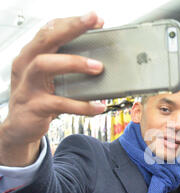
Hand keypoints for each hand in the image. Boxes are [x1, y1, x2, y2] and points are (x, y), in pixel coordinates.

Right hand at [0, 12, 105, 166]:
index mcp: (31, 55)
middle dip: (71, 28)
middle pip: (46, 39)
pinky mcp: (33, 106)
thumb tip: (101, 62)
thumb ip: (68, 68)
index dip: (71, 22)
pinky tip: (98, 106)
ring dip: (74, 63)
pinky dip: (81, 105)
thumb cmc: (40, 99)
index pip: (49, 30)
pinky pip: (59, 103)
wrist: (20, 129)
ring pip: (45, 64)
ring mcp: (27, 85)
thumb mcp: (52, 79)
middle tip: (94, 22)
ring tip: (99, 67)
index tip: (95, 18)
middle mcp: (25, 65)